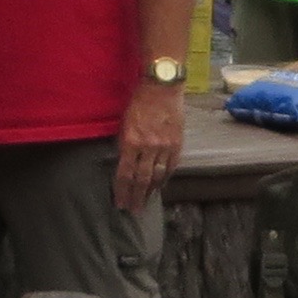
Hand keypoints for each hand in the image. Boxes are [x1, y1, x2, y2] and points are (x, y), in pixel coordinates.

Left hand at [115, 78, 184, 208]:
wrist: (162, 87)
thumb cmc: (139, 101)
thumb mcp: (124, 122)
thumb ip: (124, 144)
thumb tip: (124, 162)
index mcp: (131, 142)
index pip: (125, 174)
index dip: (122, 191)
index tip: (121, 203)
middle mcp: (148, 147)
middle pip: (141, 180)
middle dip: (136, 197)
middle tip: (133, 209)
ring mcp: (164, 146)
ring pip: (157, 176)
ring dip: (151, 191)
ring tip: (146, 201)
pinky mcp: (177, 143)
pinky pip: (171, 166)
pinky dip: (165, 177)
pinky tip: (161, 185)